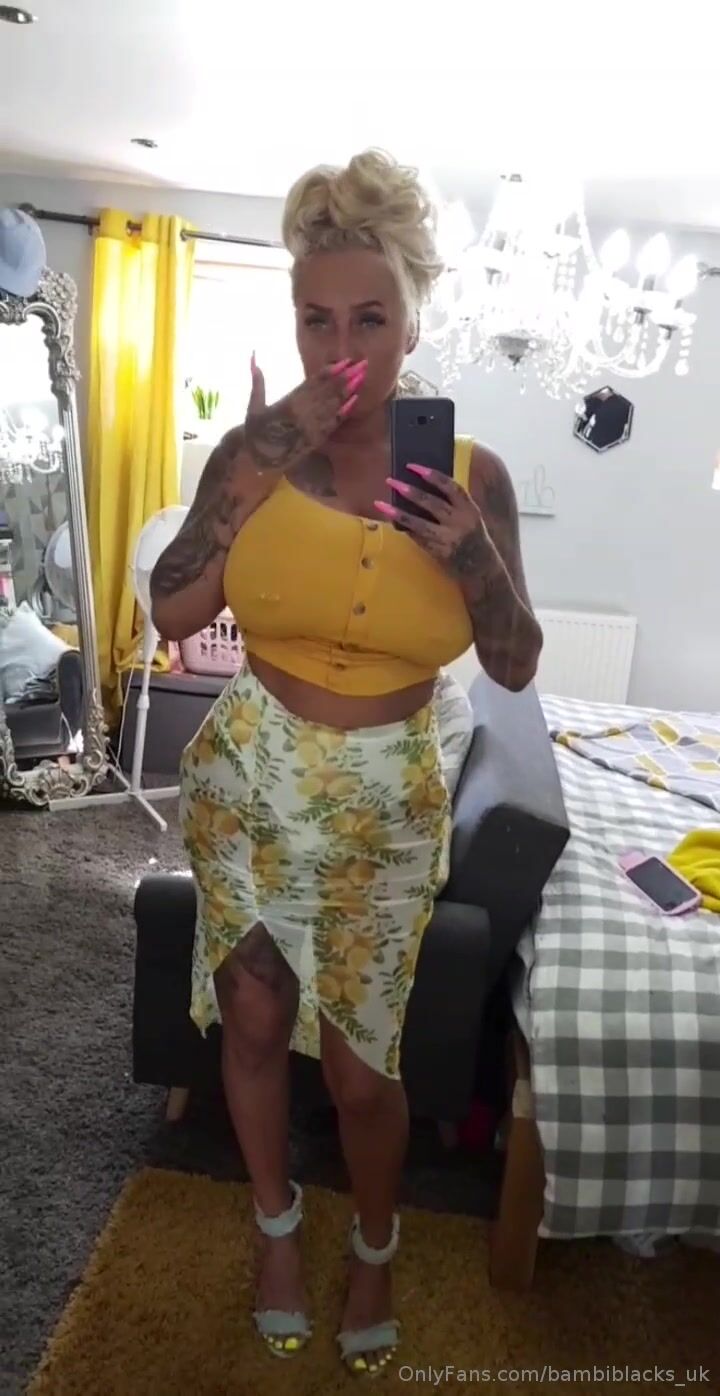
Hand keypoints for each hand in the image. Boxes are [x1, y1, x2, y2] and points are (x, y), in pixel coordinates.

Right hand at [244, 355, 365, 472]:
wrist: (260, 460)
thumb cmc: (256, 432)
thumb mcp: (253, 406)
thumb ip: (257, 382)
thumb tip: (254, 357)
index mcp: (288, 402)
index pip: (313, 382)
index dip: (331, 371)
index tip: (345, 361)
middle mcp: (302, 412)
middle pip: (328, 391)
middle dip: (346, 377)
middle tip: (363, 365)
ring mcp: (310, 426)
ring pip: (333, 405)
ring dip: (349, 391)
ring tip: (362, 378)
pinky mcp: (316, 439)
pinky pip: (332, 423)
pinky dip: (344, 411)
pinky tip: (354, 400)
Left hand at [376, 464, 492, 579]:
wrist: (482, 567)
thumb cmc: (472, 536)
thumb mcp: (468, 517)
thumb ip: (451, 504)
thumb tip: (420, 489)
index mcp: (469, 509)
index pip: (450, 487)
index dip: (432, 475)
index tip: (412, 466)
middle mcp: (460, 522)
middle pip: (432, 503)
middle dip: (410, 491)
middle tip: (391, 481)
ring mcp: (448, 539)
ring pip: (419, 524)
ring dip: (399, 513)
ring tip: (380, 504)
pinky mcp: (439, 552)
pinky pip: (418, 538)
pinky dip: (405, 529)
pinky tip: (392, 521)